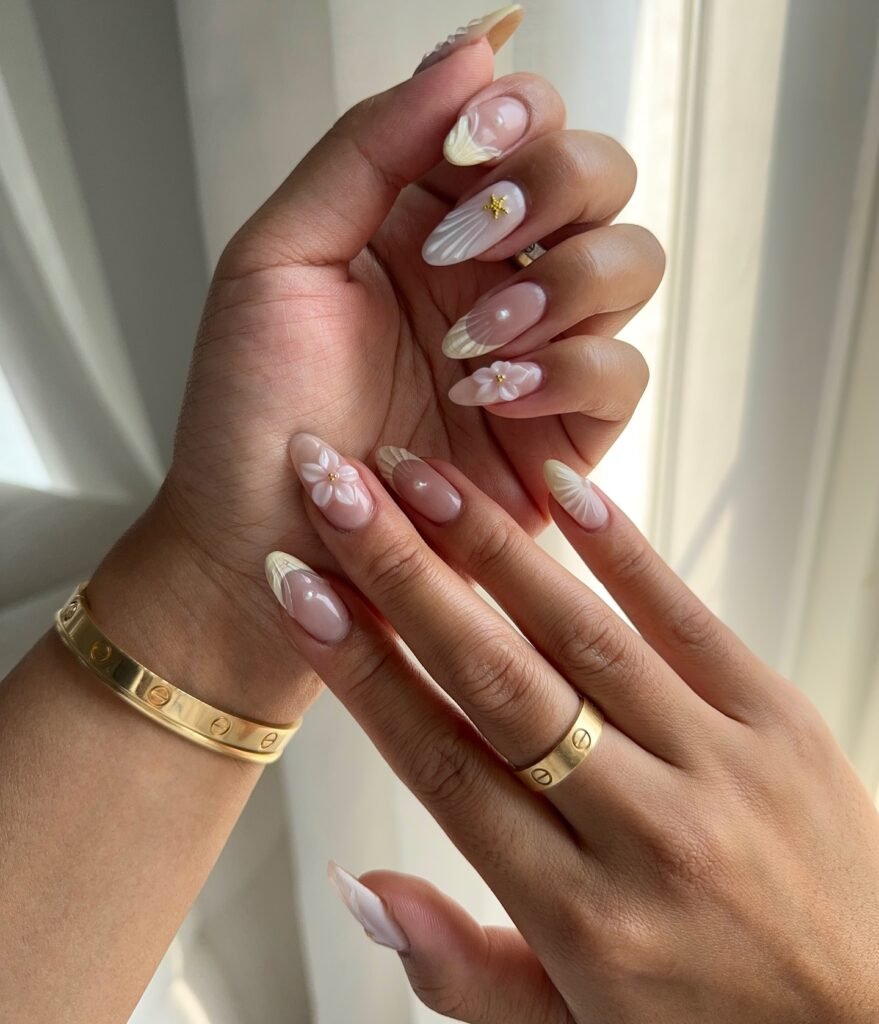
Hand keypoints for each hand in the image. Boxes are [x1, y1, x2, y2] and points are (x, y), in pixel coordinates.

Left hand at [89, 20, 662, 721]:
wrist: (269, 547)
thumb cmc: (253, 416)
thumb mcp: (279, 258)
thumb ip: (368, 146)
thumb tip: (474, 47)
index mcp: (424, 218)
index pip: (522, 121)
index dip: (517, 118)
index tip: (462, 156)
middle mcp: (492, 273)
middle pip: (601, 176)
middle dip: (551, 193)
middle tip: (470, 248)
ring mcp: (534, 350)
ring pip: (631, 264)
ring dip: (562, 287)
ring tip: (471, 346)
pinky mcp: (563, 430)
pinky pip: (623, 372)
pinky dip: (572, 373)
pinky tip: (494, 399)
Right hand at [266, 435, 878, 1022]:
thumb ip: (461, 968)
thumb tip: (362, 889)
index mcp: (578, 916)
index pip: (441, 763)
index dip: (360, 671)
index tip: (302, 592)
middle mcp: (642, 831)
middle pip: (496, 681)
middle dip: (402, 577)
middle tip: (338, 495)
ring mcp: (717, 764)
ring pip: (580, 635)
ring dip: (491, 548)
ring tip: (420, 478)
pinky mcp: (780, 718)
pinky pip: (686, 617)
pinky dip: (617, 546)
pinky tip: (558, 487)